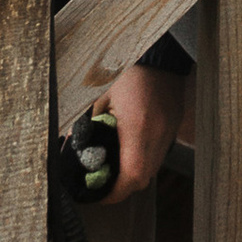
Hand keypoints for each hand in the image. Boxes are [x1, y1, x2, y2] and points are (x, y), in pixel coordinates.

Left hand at [94, 60, 189, 200]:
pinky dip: (144, 156)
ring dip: (134, 172)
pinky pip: (160, 151)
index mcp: (137, 126)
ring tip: (114, 165)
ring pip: (153, 167)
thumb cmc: (125, 66)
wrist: (158, 48)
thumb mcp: (98, 94)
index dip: (114, 192)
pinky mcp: (174, 122)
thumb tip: (67, 145)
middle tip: (102, 182)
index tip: (97, 194)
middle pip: (143, 178)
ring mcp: (169, 129)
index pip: (132, 176)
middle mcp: (158, 133)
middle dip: (122, 186)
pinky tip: (129, 146)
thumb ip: (84, 123)